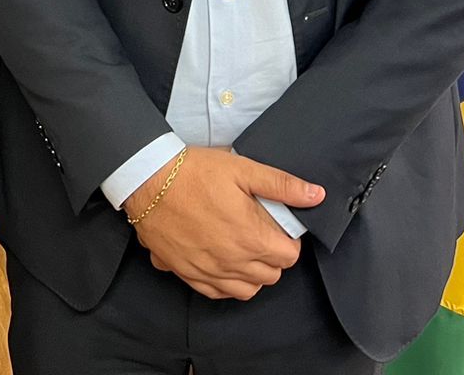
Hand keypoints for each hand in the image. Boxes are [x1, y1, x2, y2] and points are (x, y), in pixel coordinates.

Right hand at [124, 147, 322, 300]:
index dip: (289, 240)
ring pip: (247, 290)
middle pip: (271, 276)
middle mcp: (233, 261)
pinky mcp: (188, 273)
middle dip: (273, 257)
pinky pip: (217, 293)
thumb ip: (282, 185)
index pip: (289, 256)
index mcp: (252, 237)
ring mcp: (209, 271)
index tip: (278, 228)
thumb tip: (316, 195)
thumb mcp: (242, 169)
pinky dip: (226, 284)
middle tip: (261, 234)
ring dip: (252, 274)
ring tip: (244, 250)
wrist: (147, 181)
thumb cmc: (193, 173)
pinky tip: (223, 263)